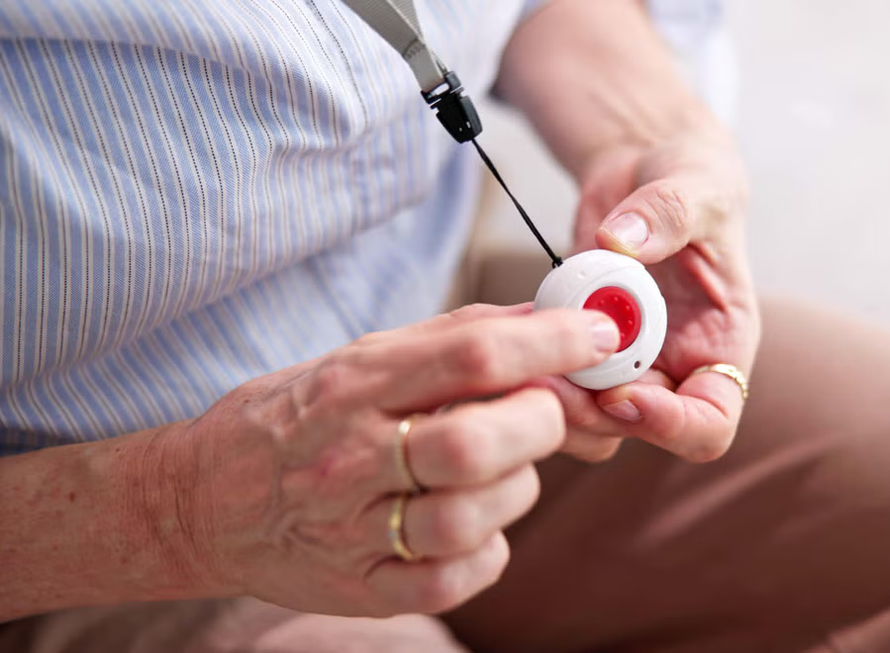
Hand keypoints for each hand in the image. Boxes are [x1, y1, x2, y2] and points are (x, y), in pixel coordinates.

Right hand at [158, 304, 619, 616]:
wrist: (206, 500)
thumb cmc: (300, 416)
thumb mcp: (362, 357)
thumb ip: (454, 339)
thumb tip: (552, 321)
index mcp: (353, 384)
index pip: (471, 356)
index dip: (552, 343)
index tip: (599, 336)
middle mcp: (348, 457)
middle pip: (477, 443)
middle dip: (543, 421)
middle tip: (551, 410)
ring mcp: (352, 530)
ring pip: (474, 514)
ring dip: (518, 485)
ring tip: (502, 467)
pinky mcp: (362, 587)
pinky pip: (457, 576)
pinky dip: (490, 547)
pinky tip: (476, 521)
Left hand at [546, 129, 760, 462]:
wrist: (642, 174)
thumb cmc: (692, 180)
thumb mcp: (696, 183)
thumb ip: (669, 212)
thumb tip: (622, 243)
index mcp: (718, 345)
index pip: (709, 424)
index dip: (670, 425)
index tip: (624, 391)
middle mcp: (672, 363)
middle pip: (636, 427)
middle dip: (591, 412)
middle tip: (551, 379)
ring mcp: (622, 358)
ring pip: (587, 414)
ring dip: (555, 397)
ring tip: (525, 358)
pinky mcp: (579, 344)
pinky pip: (555, 378)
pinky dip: (532, 367)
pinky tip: (511, 336)